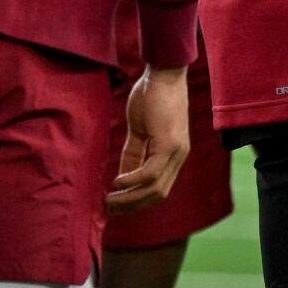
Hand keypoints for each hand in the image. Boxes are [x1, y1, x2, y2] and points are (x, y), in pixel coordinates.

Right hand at [108, 65, 189, 213]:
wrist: (164, 75)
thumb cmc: (151, 97)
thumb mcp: (140, 128)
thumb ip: (134, 152)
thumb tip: (123, 175)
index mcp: (173, 155)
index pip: (158, 188)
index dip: (137, 201)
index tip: (116, 206)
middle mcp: (178, 158)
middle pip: (158, 194)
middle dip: (133, 206)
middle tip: (110, 212)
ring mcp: (176, 152)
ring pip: (155, 188)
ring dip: (130, 198)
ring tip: (109, 201)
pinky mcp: (168, 144)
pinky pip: (151, 171)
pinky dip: (133, 180)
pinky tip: (117, 183)